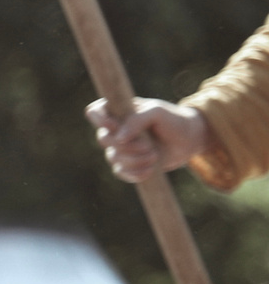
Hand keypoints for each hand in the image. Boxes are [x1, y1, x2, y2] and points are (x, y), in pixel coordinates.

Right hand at [86, 97, 214, 182]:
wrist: (189, 140)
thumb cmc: (173, 120)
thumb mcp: (157, 112)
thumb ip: (137, 119)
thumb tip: (119, 138)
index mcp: (118, 111)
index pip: (94, 112)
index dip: (101, 121)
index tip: (116, 126)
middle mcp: (114, 130)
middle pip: (103, 139)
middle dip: (127, 145)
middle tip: (148, 145)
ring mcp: (119, 148)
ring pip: (113, 158)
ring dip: (136, 159)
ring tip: (155, 155)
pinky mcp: (127, 165)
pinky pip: (120, 172)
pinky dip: (136, 173)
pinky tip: (150, 169)